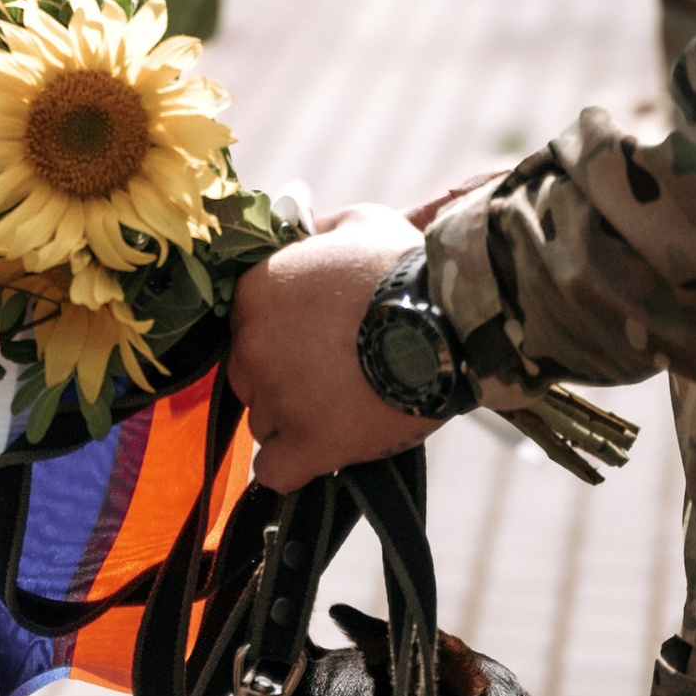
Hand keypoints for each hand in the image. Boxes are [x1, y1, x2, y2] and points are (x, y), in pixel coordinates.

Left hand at [228, 201, 430, 488]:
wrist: (450, 319)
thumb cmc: (407, 267)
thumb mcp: (361, 224)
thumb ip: (321, 231)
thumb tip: (304, 232)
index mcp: (257, 292)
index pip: (245, 326)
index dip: (279, 335)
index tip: (313, 338)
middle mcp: (253, 346)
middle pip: (249, 376)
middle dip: (282, 377)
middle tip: (330, 374)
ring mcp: (278, 398)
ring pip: (264, 422)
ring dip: (293, 419)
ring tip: (341, 409)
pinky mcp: (309, 444)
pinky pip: (275, 471)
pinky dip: (290, 466)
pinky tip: (313, 453)